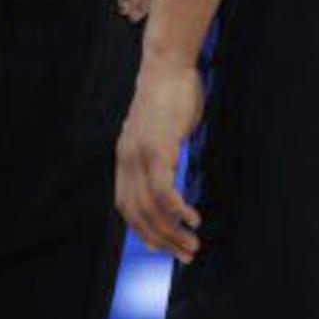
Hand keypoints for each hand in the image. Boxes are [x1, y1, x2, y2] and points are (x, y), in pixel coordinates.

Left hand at [116, 55, 203, 262]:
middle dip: (160, 241)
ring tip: (193, 244)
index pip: (125, 206)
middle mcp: (127, 159)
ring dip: (172, 233)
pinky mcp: (159, 147)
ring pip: (151, 209)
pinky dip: (177, 211)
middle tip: (184, 254)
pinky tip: (193, 219)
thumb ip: (160, 154)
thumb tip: (171, 172)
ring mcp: (141, 154)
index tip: (162, 246)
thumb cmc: (169, 95)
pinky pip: (164, 191)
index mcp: (125, 157)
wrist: (167, 64)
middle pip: (136, 214)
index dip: (142, 230)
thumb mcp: (159, 130)